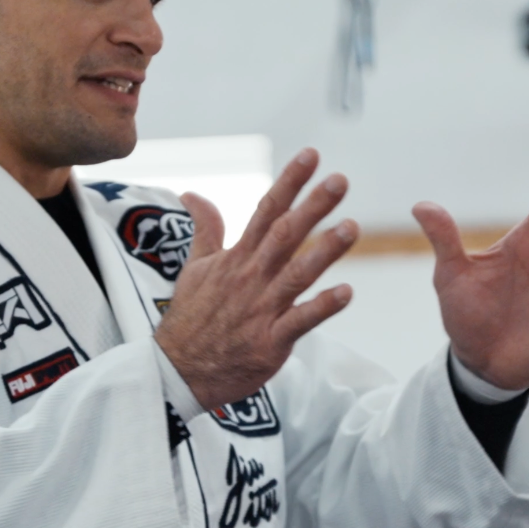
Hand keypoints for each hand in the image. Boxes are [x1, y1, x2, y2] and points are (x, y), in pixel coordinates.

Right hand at [155, 149, 358, 409]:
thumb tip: (193, 194)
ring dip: (324, 251)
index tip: (311, 156)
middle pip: (284, 235)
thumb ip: (206, 230)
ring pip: (296, 274)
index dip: (289, 182)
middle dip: (313, 206)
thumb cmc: (190, 319)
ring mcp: (261, 309)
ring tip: (351, 228)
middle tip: (340, 181)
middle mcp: (251, 278)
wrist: (177, 371)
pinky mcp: (269, 342)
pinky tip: (347, 293)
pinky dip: (322, 307)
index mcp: (237, 259)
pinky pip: (300, 321)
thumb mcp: (195, 268)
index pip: (265, 211)